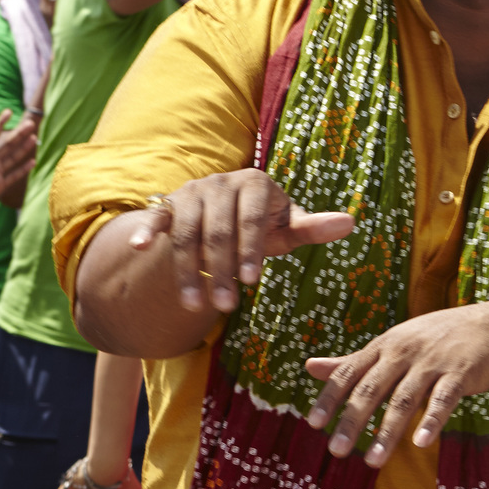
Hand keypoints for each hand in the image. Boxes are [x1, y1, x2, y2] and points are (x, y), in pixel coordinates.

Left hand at [0, 110, 37, 213]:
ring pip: (12, 158)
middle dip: (18, 134)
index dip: (0, 124)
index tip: (8, 112)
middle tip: (30, 123)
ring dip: (23, 148)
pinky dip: (23, 169)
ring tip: (34, 137)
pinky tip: (32, 162)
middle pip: (7, 145)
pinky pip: (13, 176)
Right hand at [128, 169, 354, 313]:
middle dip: (221, 271)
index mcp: (255, 183)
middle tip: (227, 305)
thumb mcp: (288, 226)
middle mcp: (221, 182)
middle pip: (218, 231)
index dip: (251, 250)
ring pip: (187, 234)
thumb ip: (313, 228)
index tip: (252, 281)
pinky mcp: (168, 204)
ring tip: (196, 306)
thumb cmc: (266, 224)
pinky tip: (137, 248)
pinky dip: (145, 232)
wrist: (227, 211)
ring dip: (188, 272)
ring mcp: (191, 192)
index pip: (252, 218)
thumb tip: (350, 222)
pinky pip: (156, 219)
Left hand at [302, 305, 488, 466]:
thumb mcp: (391, 345)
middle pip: (372, 388)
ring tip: (372, 462)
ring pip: (404, 399)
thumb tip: (308, 367)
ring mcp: (432, 362)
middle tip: (336, 451)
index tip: (314, 425)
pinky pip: (443, 400)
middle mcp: (404, 351)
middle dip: (353, 421)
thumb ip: (352, 360)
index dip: (331, 398)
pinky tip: (421, 444)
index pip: (349, 372)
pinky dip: (432, 421)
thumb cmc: (433, 339)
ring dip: (387, 432)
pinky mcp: (460, 373)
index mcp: (384, 346)